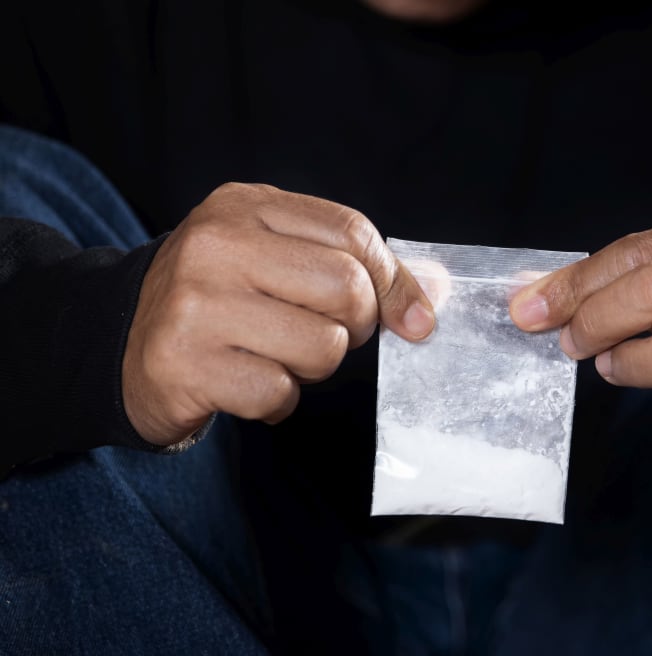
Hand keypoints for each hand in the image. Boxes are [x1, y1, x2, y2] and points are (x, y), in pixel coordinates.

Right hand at [123, 183, 434, 446]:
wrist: (120, 341)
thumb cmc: (218, 298)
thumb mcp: (276, 257)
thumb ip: (354, 266)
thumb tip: (433, 296)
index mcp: (246, 206)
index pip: (354, 234)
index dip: (394, 281)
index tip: (409, 316)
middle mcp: (217, 245)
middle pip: (347, 290)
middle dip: (354, 327)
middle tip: (321, 333)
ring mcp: (196, 304)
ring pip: (322, 348)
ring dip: (311, 367)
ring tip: (272, 354)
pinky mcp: (185, 364)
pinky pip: (279, 393)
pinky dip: (275, 401)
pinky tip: (244, 382)